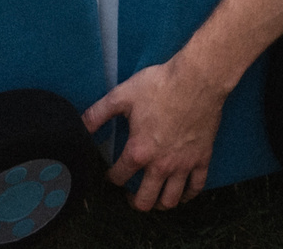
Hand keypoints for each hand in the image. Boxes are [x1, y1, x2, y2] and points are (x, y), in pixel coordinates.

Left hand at [83, 53, 227, 209]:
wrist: (197, 80)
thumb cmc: (159, 86)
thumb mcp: (122, 95)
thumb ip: (98, 113)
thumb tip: (80, 125)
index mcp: (139, 151)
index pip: (120, 176)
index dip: (111, 177)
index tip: (111, 174)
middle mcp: (161, 165)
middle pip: (146, 200)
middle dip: (135, 202)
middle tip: (131, 196)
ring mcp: (183, 165)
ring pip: (171, 200)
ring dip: (160, 204)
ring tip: (155, 198)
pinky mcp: (202, 159)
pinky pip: (196, 187)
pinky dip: (188, 194)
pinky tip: (182, 192)